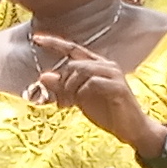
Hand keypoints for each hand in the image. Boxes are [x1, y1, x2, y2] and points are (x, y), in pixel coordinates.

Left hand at [22, 30, 154, 149]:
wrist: (130, 129)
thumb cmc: (107, 112)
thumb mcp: (79, 99)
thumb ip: (63, 87)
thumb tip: (43, 76)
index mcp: (96, 65)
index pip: (73, 49)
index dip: (54, 43)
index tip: (36, 39)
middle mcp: (105, 65)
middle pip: (73, 64)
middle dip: (61, 84)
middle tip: (59, 103)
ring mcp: (113, 74)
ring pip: (81, 71)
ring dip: (69, 89)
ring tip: (67, 104)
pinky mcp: (118, 87)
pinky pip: (92, 83)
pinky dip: (81, 93)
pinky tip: (81, 104)